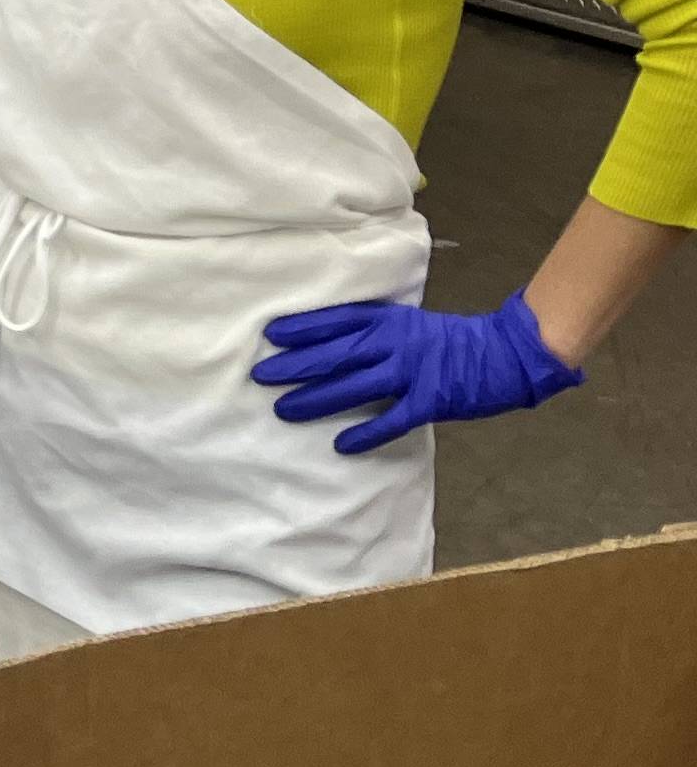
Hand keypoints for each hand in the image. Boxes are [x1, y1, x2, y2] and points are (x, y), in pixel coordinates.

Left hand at [253, 289, 580, 453]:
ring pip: (354, 386)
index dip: (303, 328)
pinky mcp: (430, 401)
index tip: (270, 334)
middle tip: (261, 375)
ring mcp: (412, 372)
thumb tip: (328, 341)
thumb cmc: (449, 339)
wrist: (504, 353)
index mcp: (388, 321)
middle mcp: (394, 344)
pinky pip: (392, 420)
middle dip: (295, 365)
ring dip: (316, 399)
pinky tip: (341, 444)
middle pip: (336, 354)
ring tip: (283, 409)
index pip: (337, 321)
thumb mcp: (407, 323)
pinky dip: (366, 433)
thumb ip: (373, 330)